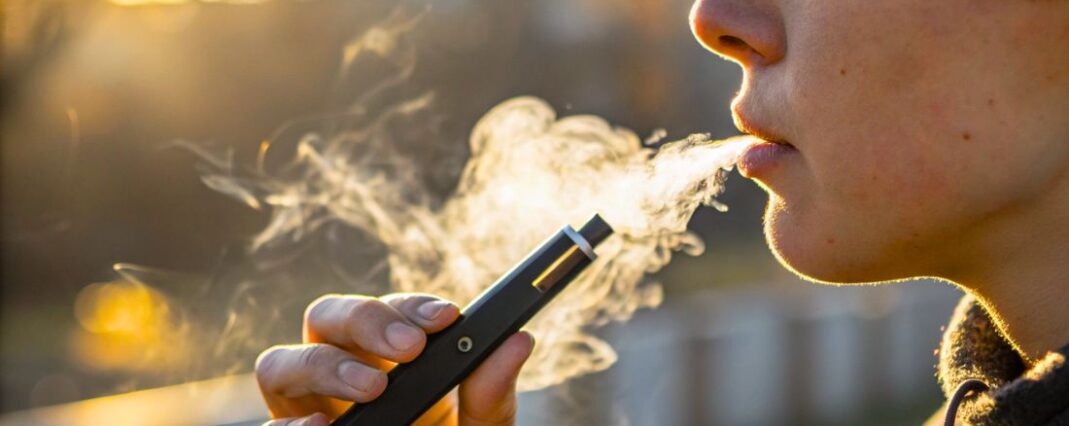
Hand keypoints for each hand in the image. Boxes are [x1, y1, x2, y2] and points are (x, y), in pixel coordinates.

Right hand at [255, 293, 534, 425]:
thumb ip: (490, 394)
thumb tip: (517, 340)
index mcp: (388, 358)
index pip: (390, 312)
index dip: (413, 306)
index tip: (447, 317)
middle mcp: (341, 372)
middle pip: (327, 317)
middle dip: (366, 319)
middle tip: (410, 347)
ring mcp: (309, 408)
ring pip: (282, 361)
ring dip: (325, 364)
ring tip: (373, 389)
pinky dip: (288, 423)